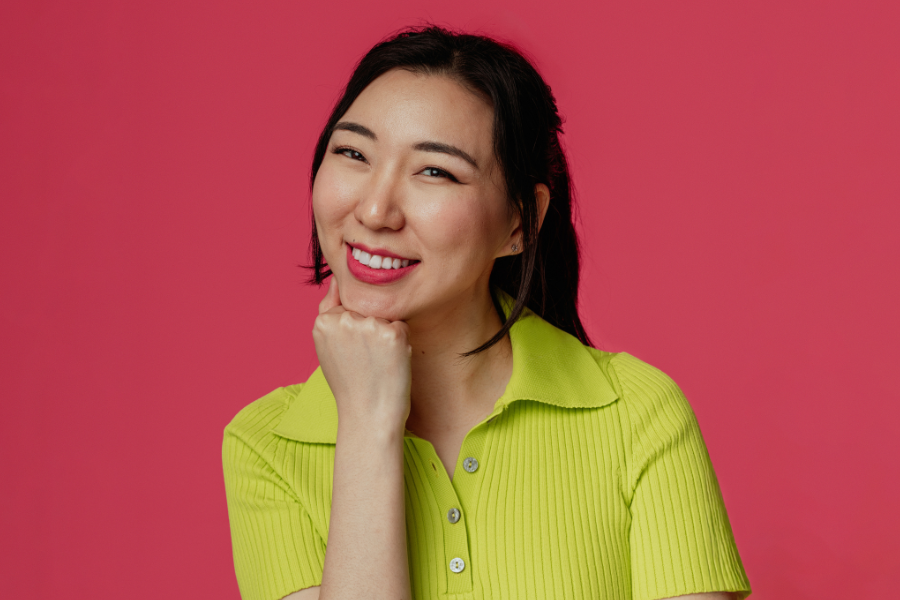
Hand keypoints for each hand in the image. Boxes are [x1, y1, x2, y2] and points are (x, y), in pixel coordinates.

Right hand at [312, 276, 411, 435]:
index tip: (351, 356)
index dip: (354, 333)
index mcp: (323, 321)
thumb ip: (329, 310)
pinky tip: (390, 363)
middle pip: (368, 310)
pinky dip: (402, 344)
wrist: (368, 416)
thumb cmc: (351, 383)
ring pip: (385, 317)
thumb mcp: (328, 346)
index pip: (348, 308)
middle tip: (365, 362)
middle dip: (371, 331)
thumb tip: (337, 280)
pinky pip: (402, 327)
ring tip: (377, 363)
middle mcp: (344, 319)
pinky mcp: (393, 333)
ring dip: (386, 336)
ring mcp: (369, 325)